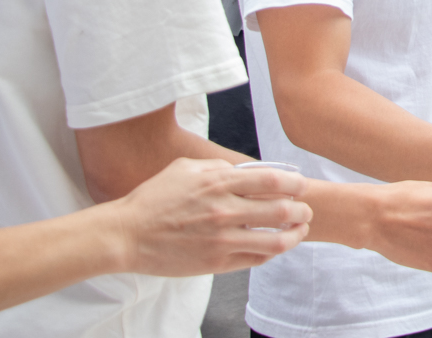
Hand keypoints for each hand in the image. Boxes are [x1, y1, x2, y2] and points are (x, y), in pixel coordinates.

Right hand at [110, 158, 311, 276]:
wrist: (126, 235)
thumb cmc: (154, 199)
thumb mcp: (185, 169)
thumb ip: (219, 167)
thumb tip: (246, 169)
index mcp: (218, 184)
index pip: (273, 181)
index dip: (295, 184)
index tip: (301, 186)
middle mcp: (224, 211)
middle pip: (281, 211)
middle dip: (301, 210)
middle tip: (306, 210)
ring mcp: (222, 240)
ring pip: (275, 241)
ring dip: (294, 235)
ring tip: (300, 231)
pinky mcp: (216, 263)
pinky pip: (255, 259)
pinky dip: (271, 252)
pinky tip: (274, 246)